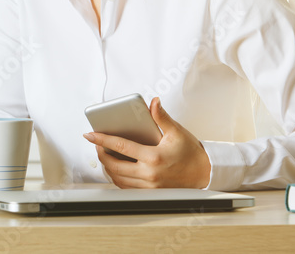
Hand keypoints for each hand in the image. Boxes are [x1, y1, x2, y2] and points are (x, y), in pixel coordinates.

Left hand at [83, 97, 210, 188]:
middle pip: (114, 165)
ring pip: (119, 179)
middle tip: (96, 144)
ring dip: (107, 167)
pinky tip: (115, 168)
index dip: (102, 140)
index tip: (90, 135)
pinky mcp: (151, 192)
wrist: (205, 174)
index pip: (120, 147)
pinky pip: (127, 187)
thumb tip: (153, 102)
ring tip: (104, 155)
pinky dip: (117, 178)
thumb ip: (162, 117)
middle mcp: (149, 174)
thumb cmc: (191, 153)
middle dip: (101, 154)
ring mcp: (149, 186)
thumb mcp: (177, 132)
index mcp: (153, 157)